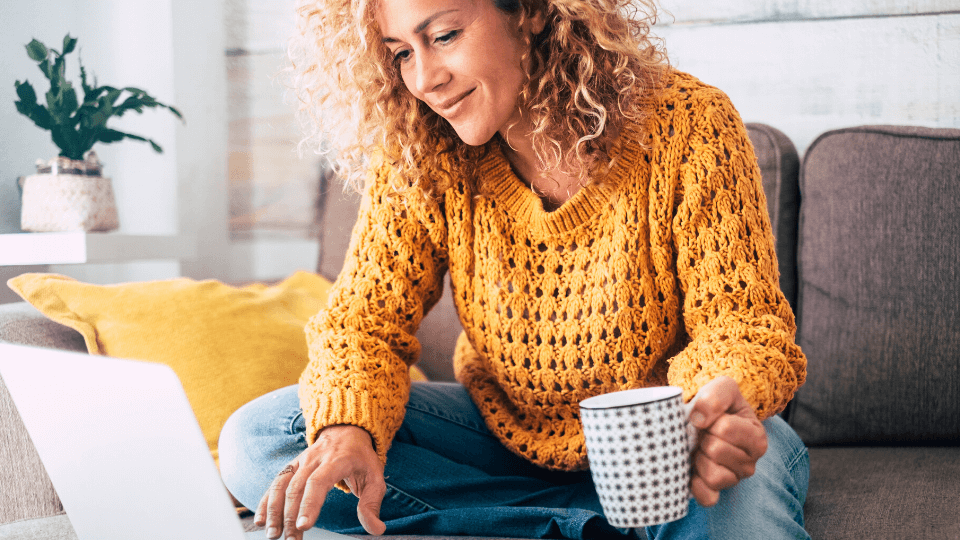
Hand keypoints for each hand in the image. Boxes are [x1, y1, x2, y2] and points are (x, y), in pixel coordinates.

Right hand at [254, 424, 386, 538]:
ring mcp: (300, 461)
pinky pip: (275, 482)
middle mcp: (314, 459)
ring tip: (272, 534)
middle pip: (297, 487)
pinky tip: (261, 520)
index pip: (319, 482)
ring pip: (281, 484)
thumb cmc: (361, 458)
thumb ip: (372, 504)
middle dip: (291, 515)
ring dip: (274, 510)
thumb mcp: (375, 477)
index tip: (304, 526)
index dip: (309, 504)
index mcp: (337, 460)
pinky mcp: (291, 466)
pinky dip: (265, 501)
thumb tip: (376, 529)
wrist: (347, 431)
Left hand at [687, 376, 767, 506]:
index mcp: (757, 437)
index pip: (726, 429)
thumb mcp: (723, 388)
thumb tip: (698, 419)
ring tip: (700, 448)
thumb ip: (715, 396)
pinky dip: (696, 485)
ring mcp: (734, 479)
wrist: (704, 418)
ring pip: (713, 476)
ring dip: (699, 459)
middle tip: (703, 433)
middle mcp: (750, 462)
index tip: (710, 418)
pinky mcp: (717, 492)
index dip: (710, 420)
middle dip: (703, 438)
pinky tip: (693, 468)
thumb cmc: (717, 404)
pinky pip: (707, 497)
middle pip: (716, 451)